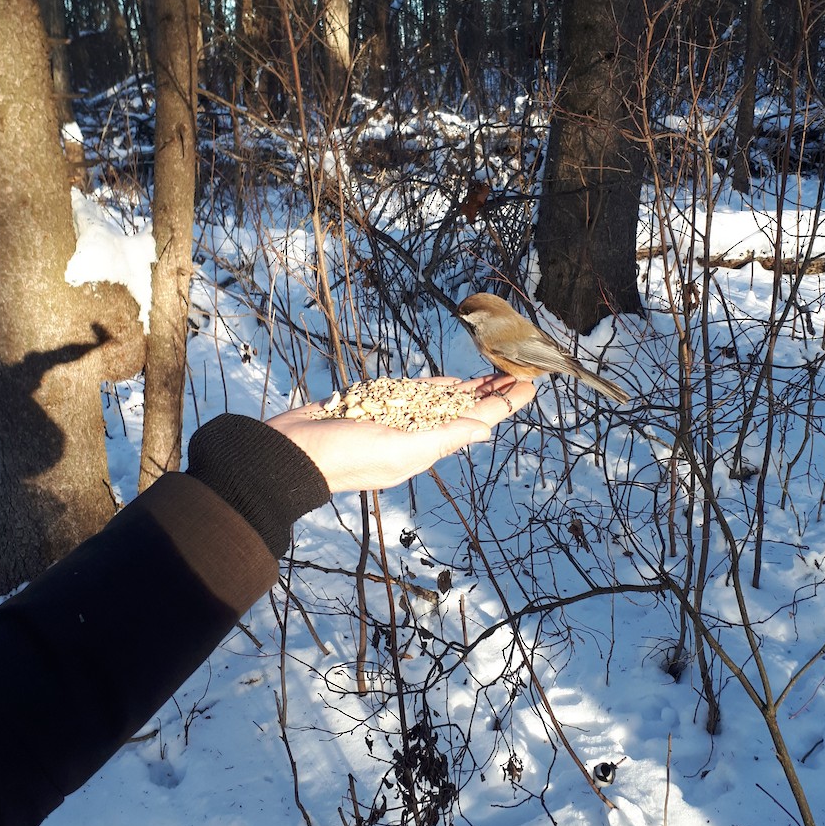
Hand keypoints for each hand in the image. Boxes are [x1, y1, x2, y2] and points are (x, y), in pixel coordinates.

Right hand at [268, 375, 534, 492]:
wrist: (293, 450)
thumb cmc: (344, 455)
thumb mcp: (400, 449)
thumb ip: (442, 439)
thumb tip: (484, 430)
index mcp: (428, 445)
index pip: (477, 419)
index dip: (505, 402)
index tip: (532, 386)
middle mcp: (418, 431)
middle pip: (468, 406)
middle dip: (496, 390)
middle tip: (524, 370)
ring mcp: (399, 417)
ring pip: (446, 398)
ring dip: (473, 386)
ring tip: (499, 373)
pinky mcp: (378, 403)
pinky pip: (417, 393)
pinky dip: (439, 386)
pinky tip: (456, 382)